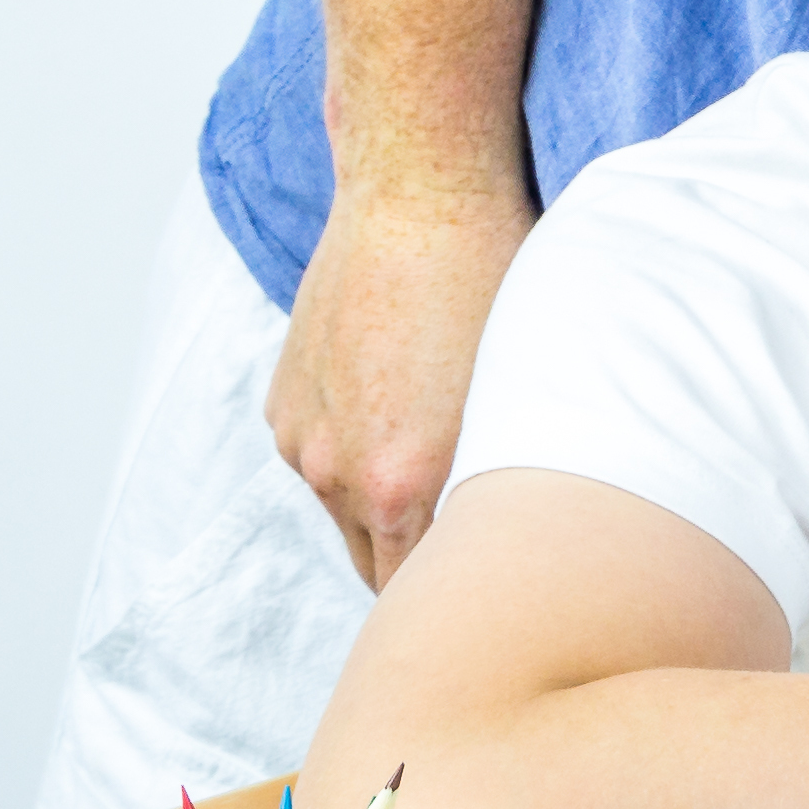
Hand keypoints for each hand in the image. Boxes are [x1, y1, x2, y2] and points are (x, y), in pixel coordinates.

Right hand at [263, 177, 537, 585]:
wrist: (422, 200)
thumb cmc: (501, 291)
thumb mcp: (525, 403)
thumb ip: (502, 489)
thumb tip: (508, 546)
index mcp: (405, 485)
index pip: (424, 594)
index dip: (465, 601)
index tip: (496, 608)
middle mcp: (339, 474)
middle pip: (378, 572)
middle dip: (423, 577)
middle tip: (478, 569)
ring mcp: (302, 440)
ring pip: (346, 517)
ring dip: (385, 515)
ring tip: (440, 482)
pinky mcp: (283, 405)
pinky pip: (319, 462)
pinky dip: (354, 460)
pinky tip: (398, 418)